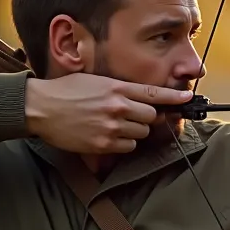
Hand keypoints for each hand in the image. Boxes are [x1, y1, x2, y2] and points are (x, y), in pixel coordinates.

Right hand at [25, 74, 192, 153]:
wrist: (40, 107)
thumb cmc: (66, 91)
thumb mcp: (95, 81)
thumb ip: (119, 88)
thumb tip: (141, 97)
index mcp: (117, 87)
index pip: (154, 93)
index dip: (174, 98)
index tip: (188, 99)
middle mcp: (118, 106)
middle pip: (151, 117)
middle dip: (145, 118)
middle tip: (131, 116)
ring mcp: (111, 126)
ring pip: (141, 134)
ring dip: (133, 131)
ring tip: (114, 125)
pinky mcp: (103, 143)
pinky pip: (127, 147)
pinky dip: (122, 144)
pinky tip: (107, 136)